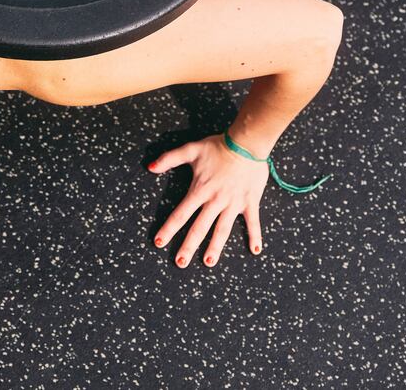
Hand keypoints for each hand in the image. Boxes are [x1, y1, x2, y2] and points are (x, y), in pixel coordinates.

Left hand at [147, 133, 267, 266]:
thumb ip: (169, 159)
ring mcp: (233, 203)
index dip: (169, 229)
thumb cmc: (218, 147)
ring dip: (215, 247)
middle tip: (180, 263)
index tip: (159, 243)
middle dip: (188, 246)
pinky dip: (255, 235)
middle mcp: (215, 201)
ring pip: (222, 230)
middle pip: (199, 227)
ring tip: (208, 262)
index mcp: (200, 190)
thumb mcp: (191, 150)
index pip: (180, 214)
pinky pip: (253, 222)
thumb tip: (150, 167)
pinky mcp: (250, 202)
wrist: (246, 143)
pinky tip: (255, 250)